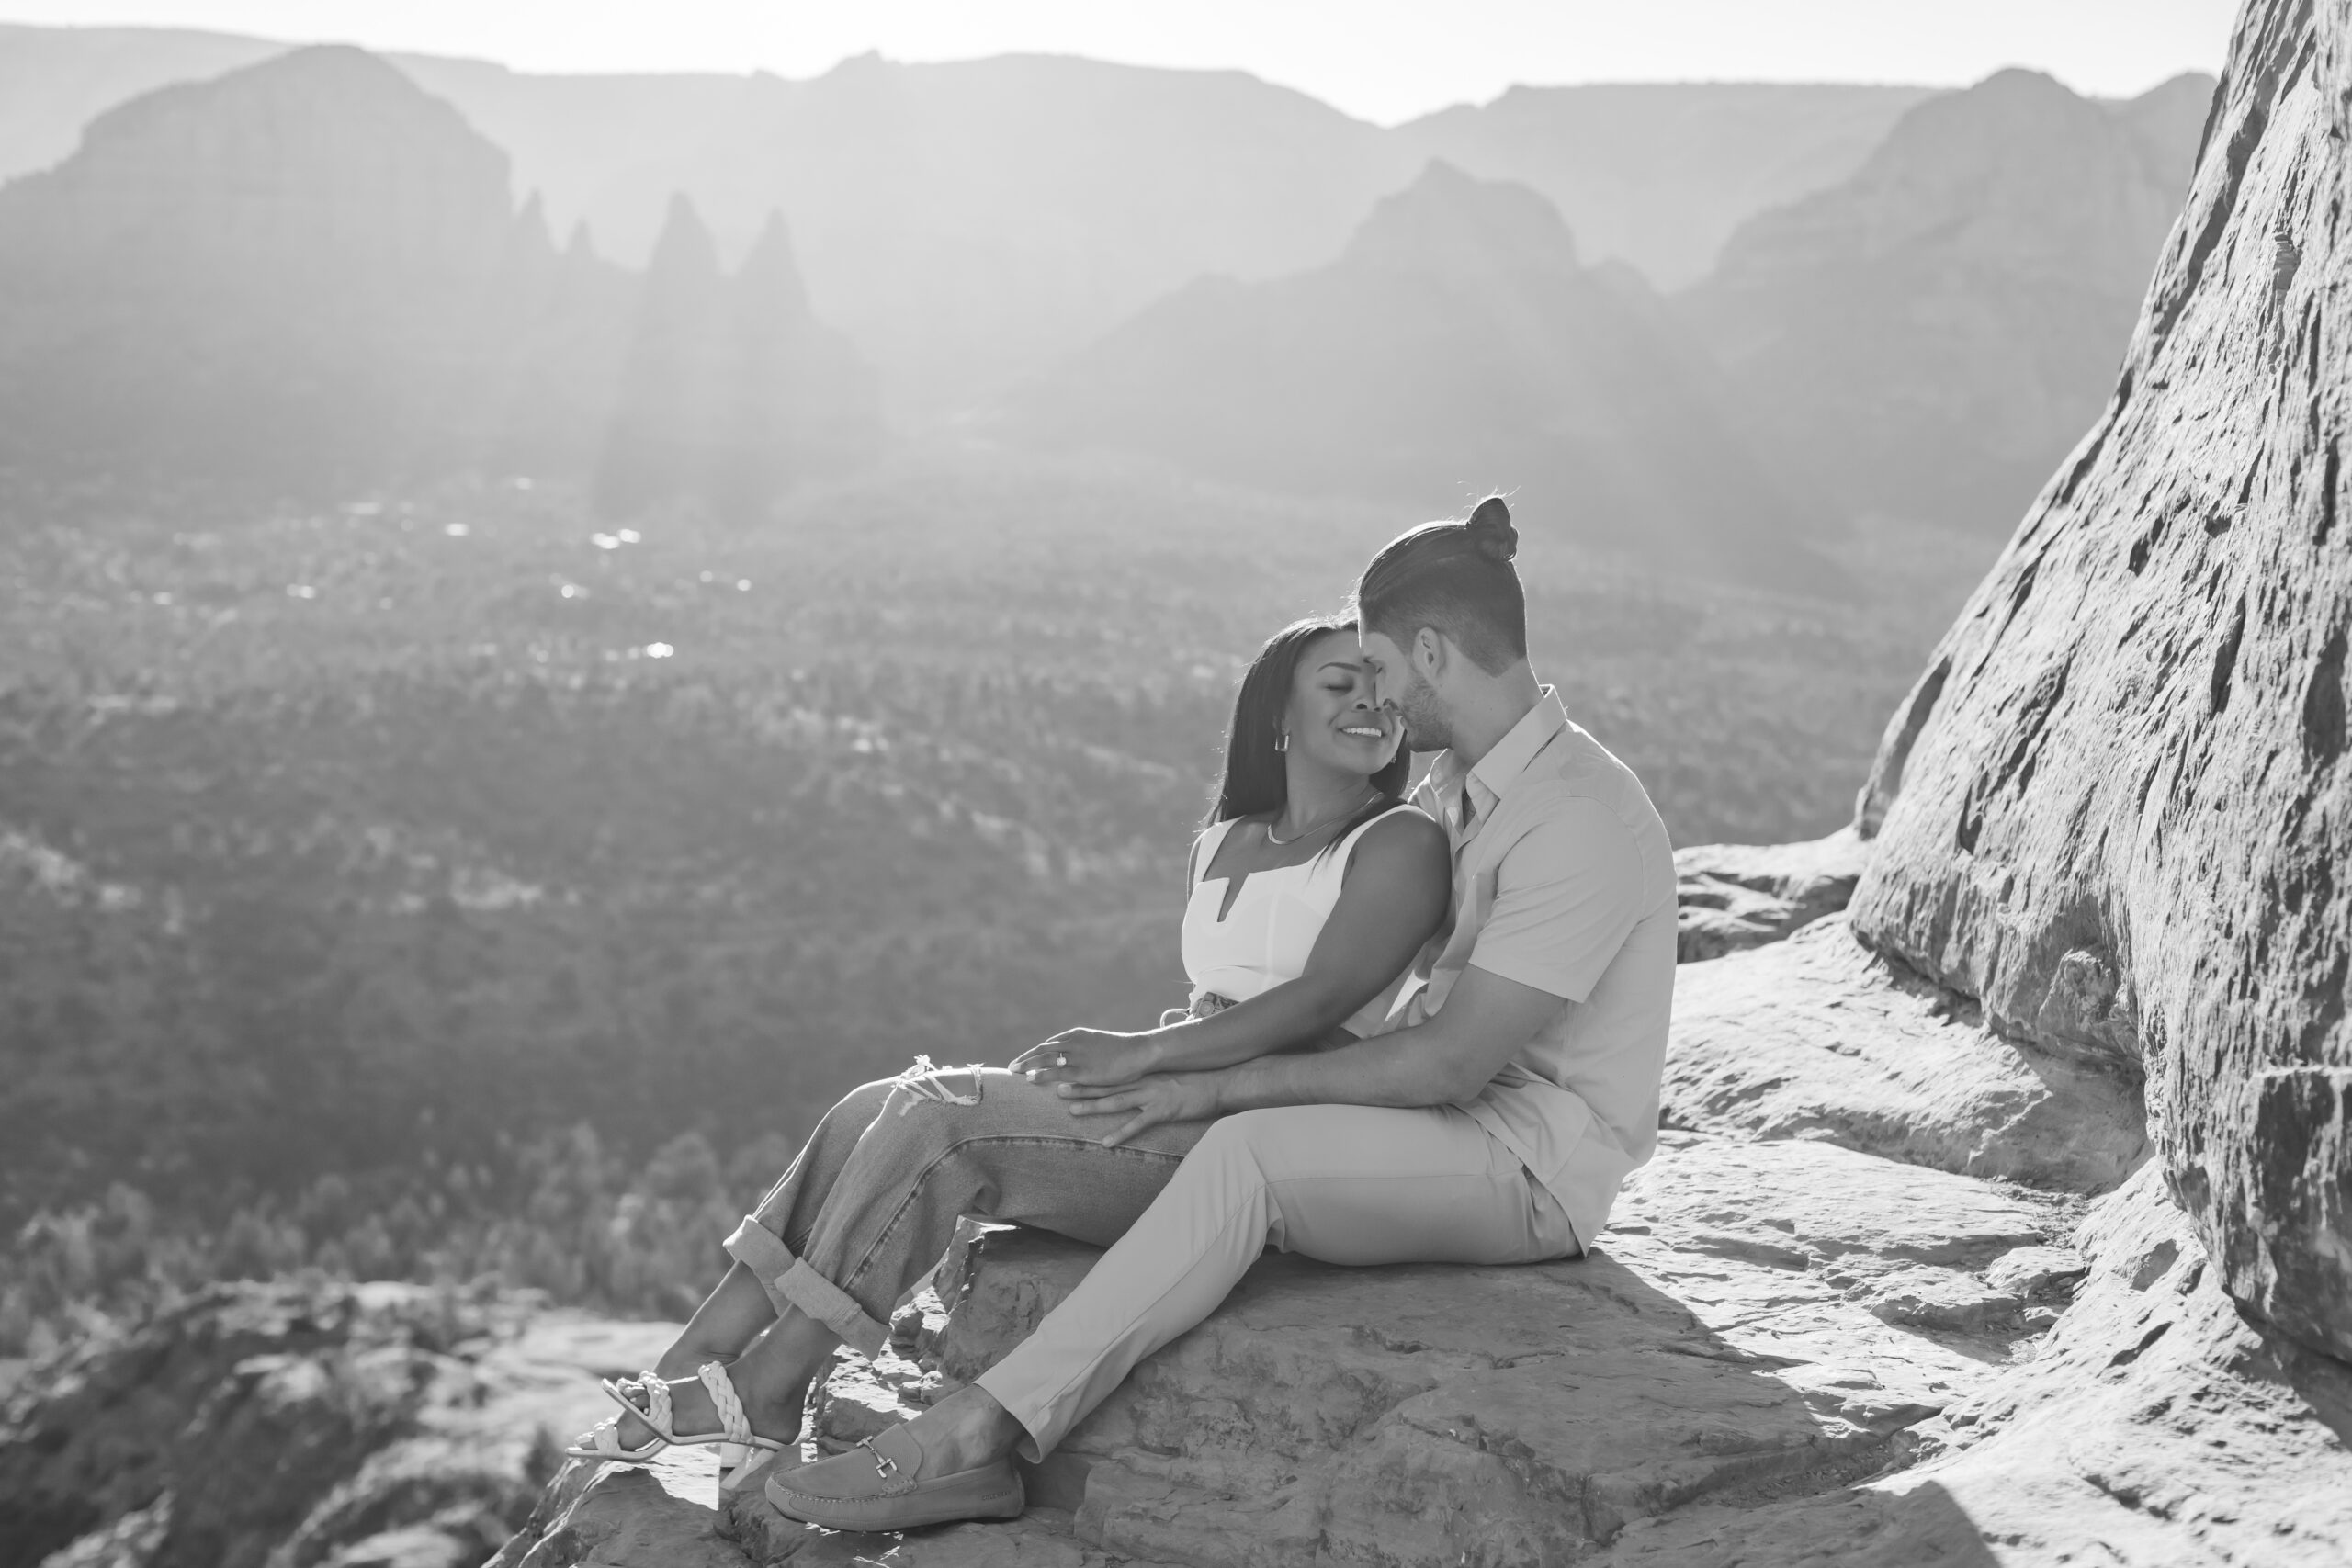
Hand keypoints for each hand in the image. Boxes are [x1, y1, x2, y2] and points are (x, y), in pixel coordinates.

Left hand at [1009, 1027, 1159, 1088]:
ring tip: (1015, 1071)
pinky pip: (1057, 1073)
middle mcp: (1075, 1043)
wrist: (1139, 1052)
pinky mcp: (1084, 1071)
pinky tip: (1031, 1080)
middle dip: (1026, 1058)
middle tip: (1012, 1066)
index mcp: (1077, 1035)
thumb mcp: (1099, 1044)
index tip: (1023, 1060)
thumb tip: (1076, 1056)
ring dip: (1028, 1065)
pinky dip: (1041, 1075)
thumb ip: (1085, 1048)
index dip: (1034, 1052)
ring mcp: (1078, 1056)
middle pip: (1043, 1049)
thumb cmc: (1121, 1050)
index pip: (1050, 1044)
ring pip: (1046, 1059)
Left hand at [1059, 1071, 1220, 1147]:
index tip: (1068, 1074)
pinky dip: (1121, 1134)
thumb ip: (1151, 1079)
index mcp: (1143, 1074)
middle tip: (1058, 1089)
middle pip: (1106, 1085)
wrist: (1218, 1083)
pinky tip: (1106, 1142)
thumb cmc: (1195, 1081)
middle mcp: (1143, 1082)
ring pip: (1116, 1101)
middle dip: (1082, 1088)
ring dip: (1093, 1106)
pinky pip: (1138, 1125)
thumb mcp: (1168, 1076)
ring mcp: (1152, 1096)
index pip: (1110, 1075)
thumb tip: (1136, 1083)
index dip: (1088, 1076)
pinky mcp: (1163, 1111)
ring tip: (1072, 1111)